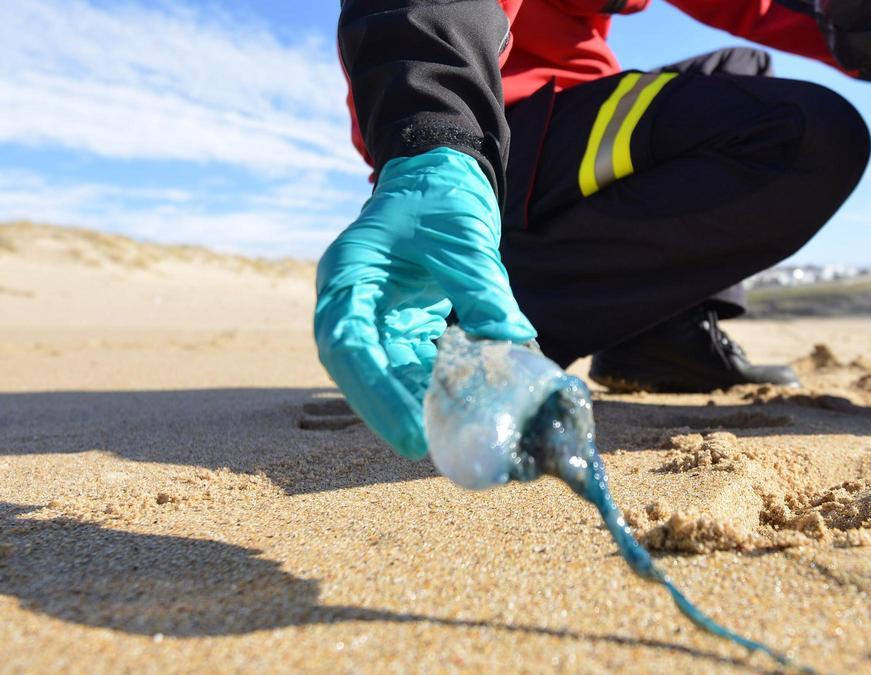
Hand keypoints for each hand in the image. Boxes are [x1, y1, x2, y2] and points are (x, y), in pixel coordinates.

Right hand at [314, 148, 535, 458]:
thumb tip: (515, 340)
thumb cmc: (442, 196)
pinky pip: (413, 366)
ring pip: (387, 375)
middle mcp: (351, 302)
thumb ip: (482, 289)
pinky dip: (437, 385)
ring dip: (418, 403)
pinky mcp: (400, 326)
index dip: (374, 395)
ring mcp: (373, 316)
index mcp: (347, 276)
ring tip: (455, 432)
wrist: (442, 172)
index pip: (347, 346)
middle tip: (429, 447)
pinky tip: (465, 406)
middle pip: (361, 372)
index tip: (408, 430)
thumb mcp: (462, 238)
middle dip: (393, 411)